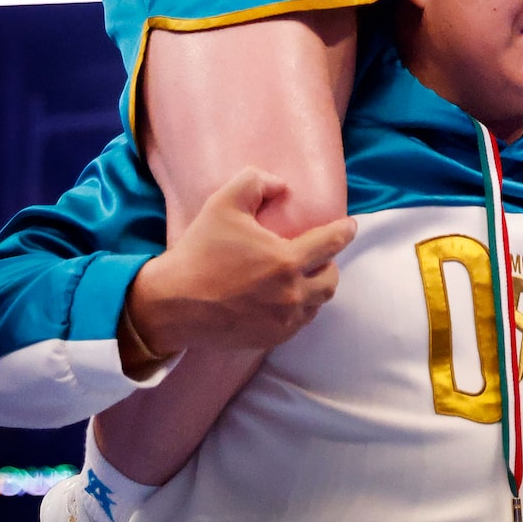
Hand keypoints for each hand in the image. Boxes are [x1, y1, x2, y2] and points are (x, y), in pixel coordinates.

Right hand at [123, 167, 354, 363]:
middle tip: (319, 253)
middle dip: (329, 263)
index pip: (331, 244)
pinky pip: (297, 324)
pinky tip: (284, 297)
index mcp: (285, 261)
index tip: (350, 226)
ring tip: (302, 275)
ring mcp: (281, 322)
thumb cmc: (199, 251)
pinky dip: (298, 309)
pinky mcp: (268, 339)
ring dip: (314, 287)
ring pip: (316, 305)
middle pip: (330, 280)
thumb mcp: (224, 203)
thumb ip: (256, 182)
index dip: (344, 232)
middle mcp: (290, 296)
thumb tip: (281, 186)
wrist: (172, 304)